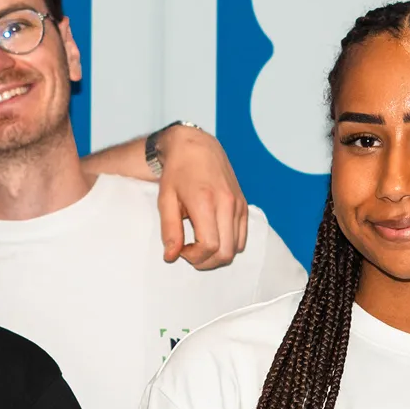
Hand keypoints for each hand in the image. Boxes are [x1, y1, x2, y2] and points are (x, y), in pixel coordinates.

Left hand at [154, 124, 251, 269]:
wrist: (197, 147)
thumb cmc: (177, 172)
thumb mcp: (166, 200)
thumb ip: (169, 230)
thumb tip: (171, 256)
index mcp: (206, 202)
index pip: (209, 246)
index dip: (194, 256)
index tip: (180, 250)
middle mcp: (227, 204)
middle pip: (226, 253)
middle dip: (206, 261)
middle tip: (189, 252)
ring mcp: (239, 205)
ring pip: (236, 248)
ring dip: (217, 255)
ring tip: (199, 244)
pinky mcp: (244, 205)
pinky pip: (242, 238)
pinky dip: (228, 245)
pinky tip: (212, 236)